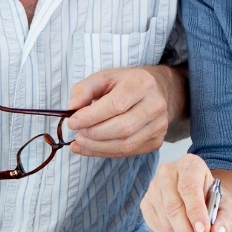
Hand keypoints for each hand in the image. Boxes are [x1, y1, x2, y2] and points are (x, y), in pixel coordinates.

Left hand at [66, 65, 182, 157]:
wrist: (155, 91)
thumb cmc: (125, 84)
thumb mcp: (103, 78)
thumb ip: (84, 90)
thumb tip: (71, 109)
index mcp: (142, 83)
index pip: (116, 104)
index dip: (92, 117)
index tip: (72, 122)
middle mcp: (155, 105)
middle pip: (123, 127)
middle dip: (94, 135)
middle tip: (77, 135)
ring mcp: (159, 125)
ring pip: (126, 144)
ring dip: (98, 147)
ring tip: (80, 143)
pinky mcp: (157, 141)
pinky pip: (129, 152)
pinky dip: (106, 153)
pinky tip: (90, 148)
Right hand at [141, 154, 231, 231]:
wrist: (202, 198)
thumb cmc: (212, 198)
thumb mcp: (227, 206)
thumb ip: (225, 219)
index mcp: (190, 165)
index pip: (189, 187)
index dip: (195, 211)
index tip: (203, 230)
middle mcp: (168, 172)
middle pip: (173, 206)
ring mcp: (154, 187)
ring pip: (165, 219)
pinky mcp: (146, 202)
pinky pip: (157, 225)